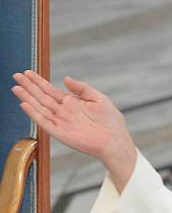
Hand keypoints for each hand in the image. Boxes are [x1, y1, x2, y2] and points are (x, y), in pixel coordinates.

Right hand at [11, 70, 133, 163]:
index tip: (27, 72)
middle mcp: (64, 112)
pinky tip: (25, 104)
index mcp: (72, 103)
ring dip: (27, 98)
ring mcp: (61, 122)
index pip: (50, 90)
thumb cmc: (111, 121)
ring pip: (40, 108)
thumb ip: (82, 88)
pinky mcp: (60, 133)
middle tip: (16, 75)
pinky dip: (34, 114)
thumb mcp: (98, 98)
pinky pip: (44, 122)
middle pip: (42, 97)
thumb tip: (66, 78)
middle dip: (29, 86)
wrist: (115, 140)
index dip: (39, 81)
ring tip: (16, 87)